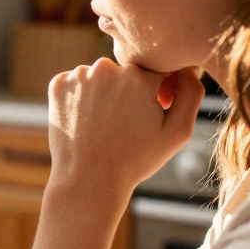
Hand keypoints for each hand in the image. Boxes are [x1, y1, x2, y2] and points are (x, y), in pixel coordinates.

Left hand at [47, 59, 204, 198]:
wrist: (88, 180)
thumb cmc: (136, 160)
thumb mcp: (177, 133)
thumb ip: (191, 94)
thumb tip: (188, 67)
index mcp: (141, 76)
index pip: (157, 70)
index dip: (158, 92)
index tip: (150, 114)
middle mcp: (109, 68)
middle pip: (127, 71)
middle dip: (130, 91)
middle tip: (125, 124)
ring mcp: (80, 75)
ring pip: (101, 76)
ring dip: (104, 92)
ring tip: (104, 125)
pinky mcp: (58, 84)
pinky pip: (77, 82)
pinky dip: (81, 96)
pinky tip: (85, 121)